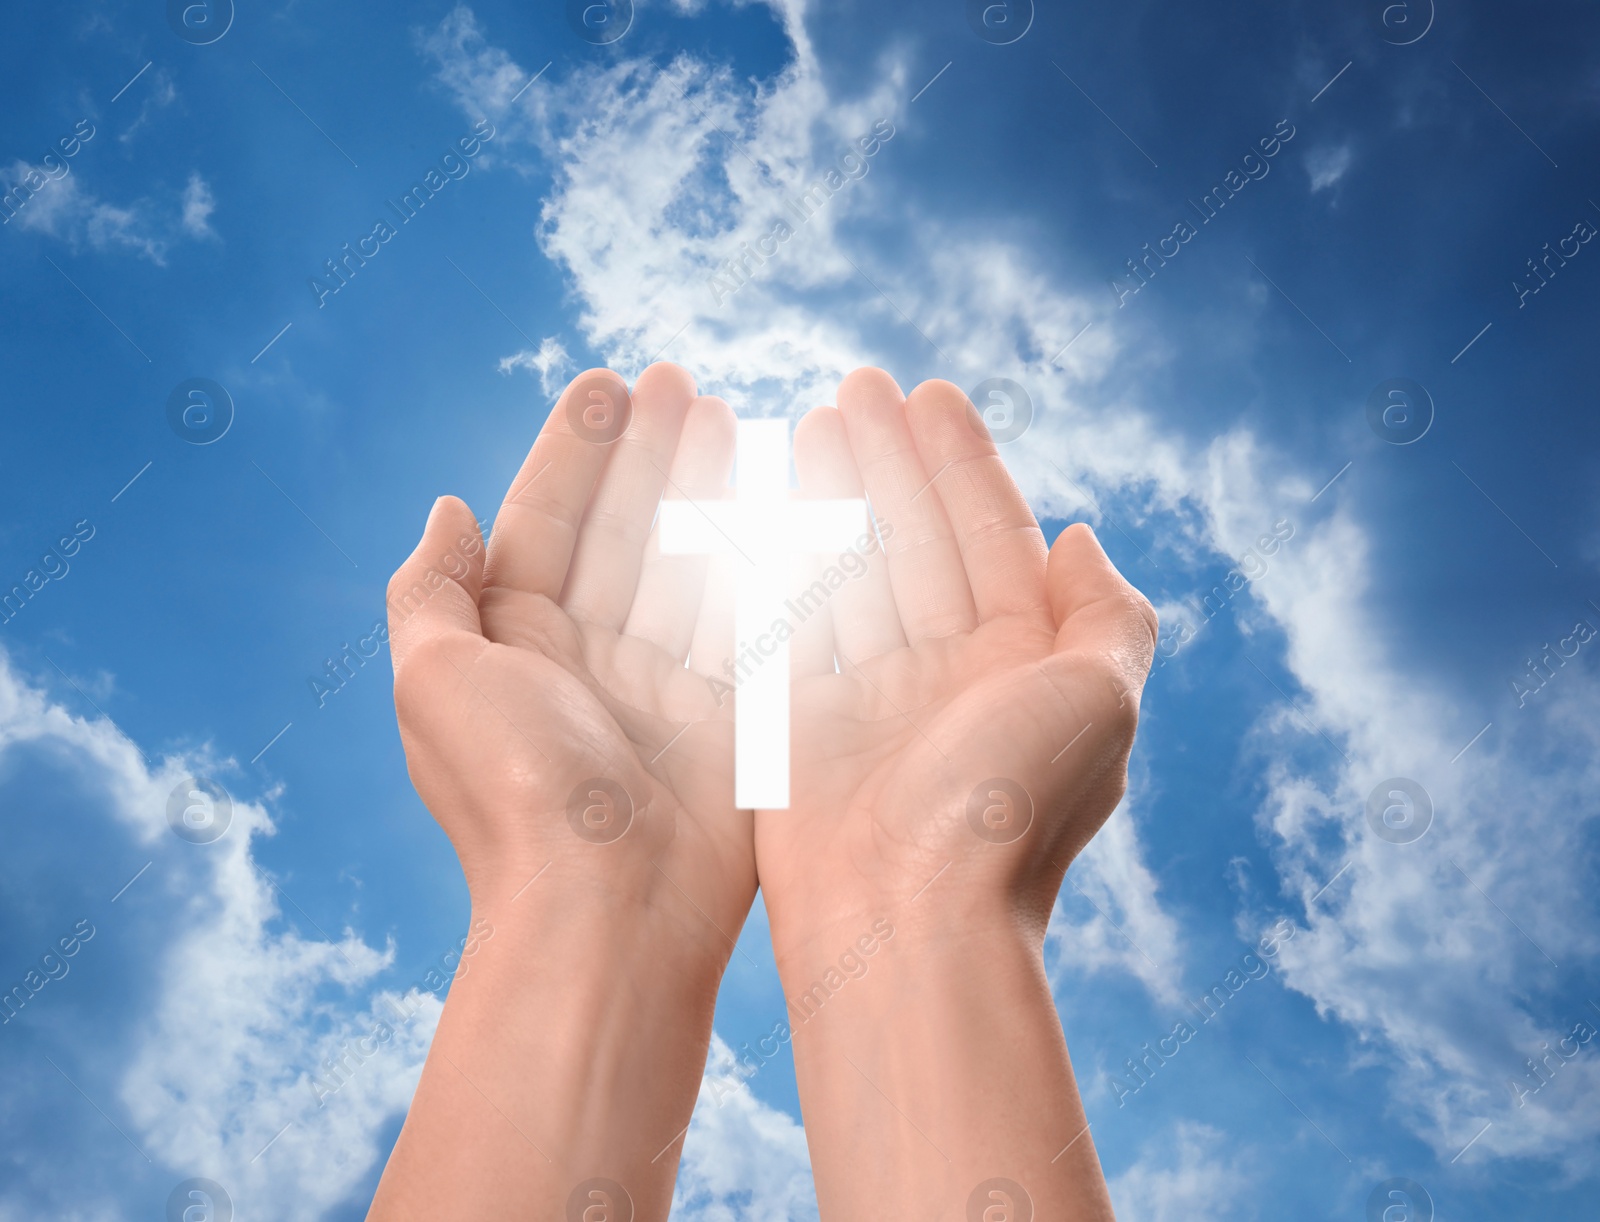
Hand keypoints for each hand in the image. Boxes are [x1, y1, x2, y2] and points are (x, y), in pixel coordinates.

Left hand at [387, 361, 751, 942]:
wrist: (610, 912)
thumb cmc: (515, 796)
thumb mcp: (434, 680)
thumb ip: (432, 589)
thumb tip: (447, 508)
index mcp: (514, 646)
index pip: (547, 522)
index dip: (574, 451)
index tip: (607, 384)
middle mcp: (589, 658)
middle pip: (625, 530)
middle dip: (649, 454)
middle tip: (681, 383)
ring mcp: (666, 684)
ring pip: (689, 561)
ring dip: (706, 489)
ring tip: (727, 416)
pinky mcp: (731, 712)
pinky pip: (748, 615)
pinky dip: (763, 556)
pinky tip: (780, 499)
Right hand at [755, 368, 1155, 1219]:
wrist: (905, 923)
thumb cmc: (1009, 814)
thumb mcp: (1100, 703)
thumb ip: (1106, 615)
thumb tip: (1082, 537)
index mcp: (1023, 662)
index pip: (990, 534)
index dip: (961, 460)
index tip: (928, 392)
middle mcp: (950, 673)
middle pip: (916, 538)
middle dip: (891, 460)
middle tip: (857, 386)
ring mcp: (874, 696)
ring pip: (852, 569)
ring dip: (835, 495)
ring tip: (808, 422)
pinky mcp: (804, 723)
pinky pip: (794, 621)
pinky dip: (781, 563)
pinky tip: (763, 505)